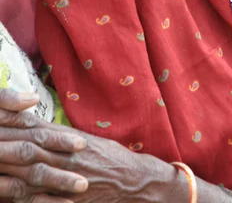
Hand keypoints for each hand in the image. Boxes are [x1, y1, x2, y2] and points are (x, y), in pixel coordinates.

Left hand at [0, 89, 176, 202]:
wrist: (133, 179)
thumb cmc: (109, 157)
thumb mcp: (84, 138)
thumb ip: (58, 133)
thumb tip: (33, 122)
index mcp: (66, 138)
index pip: (32, 127)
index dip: (13, 123)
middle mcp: (63, 155)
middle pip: (25, 147)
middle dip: (5, 143)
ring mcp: (64, 178)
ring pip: (28, 171)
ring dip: (7, 167)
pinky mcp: (65, 200)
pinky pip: (38, 200)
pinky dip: (20, 197)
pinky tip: (5, 194)